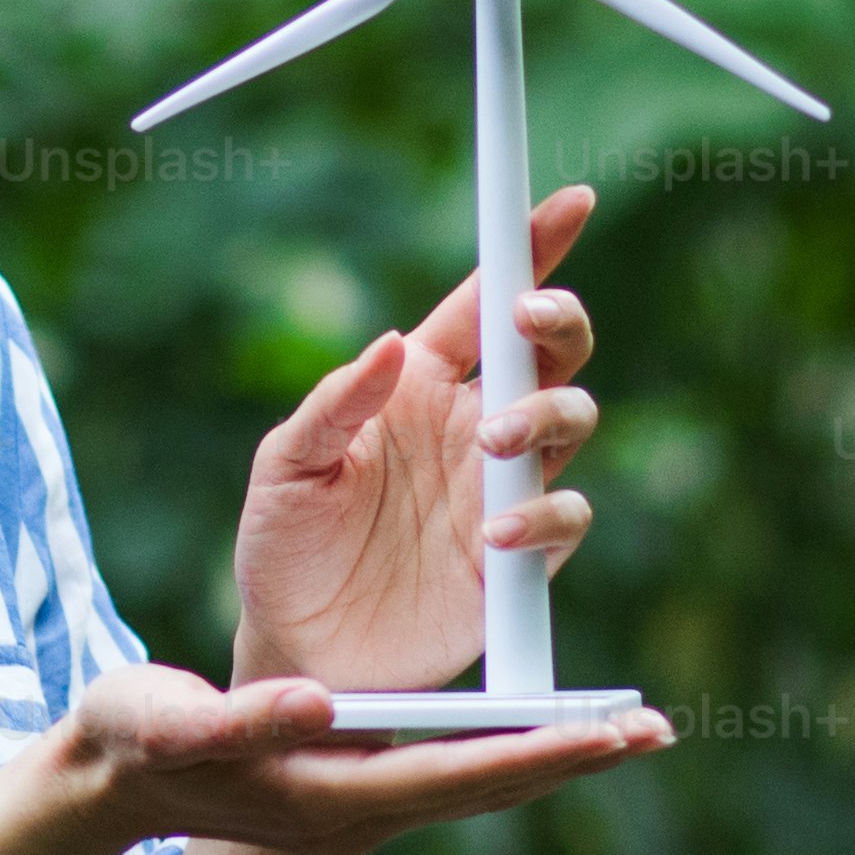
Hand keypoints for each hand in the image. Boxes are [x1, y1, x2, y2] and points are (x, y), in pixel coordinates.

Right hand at [31, 661, 667, 854]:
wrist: (108, 781)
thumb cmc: (133, 740)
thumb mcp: (169, 723)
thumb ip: (238, 720)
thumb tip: (318, 706)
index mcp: (326, 795)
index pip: (456, 775)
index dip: (537, 751)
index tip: (609, 731)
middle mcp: (359, 809)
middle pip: (489, 786)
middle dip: (574, 757)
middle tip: (658, 728)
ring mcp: (361, 803)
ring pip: (481, 781)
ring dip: (555, 754)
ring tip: (626, 726)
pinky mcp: (356, 785)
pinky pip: (455, 769)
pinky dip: (510, 746)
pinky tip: (545, 721)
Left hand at [228, 180, 602, 691]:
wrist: (296, 651)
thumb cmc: (282, 545)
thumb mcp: (284, 467)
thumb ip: (336, 403)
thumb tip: (394, 343)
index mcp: (419, 386)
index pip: (483, 301)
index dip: (529, 247)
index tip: (568, 202)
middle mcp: (472, 426)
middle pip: (549, 351)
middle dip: (557, 321)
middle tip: (527, 322)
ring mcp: (502, 490)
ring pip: (571, 422)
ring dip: (546, 416)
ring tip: (493, 440)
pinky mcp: (520, 558)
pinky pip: (564, 517)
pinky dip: (544, 516)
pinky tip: (494, 533)